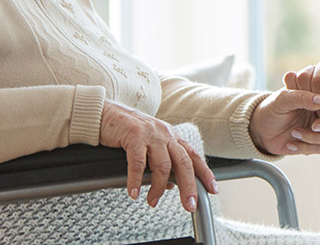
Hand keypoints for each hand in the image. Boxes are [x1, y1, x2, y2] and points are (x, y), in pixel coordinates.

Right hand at [99, 100, 215, 211]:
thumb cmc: (127, 132)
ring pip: (162, 166)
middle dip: (188, 187)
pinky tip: (134, 193)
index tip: (213, 189)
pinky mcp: (134, 136)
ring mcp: (151, 134)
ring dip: (157, 188)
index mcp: (172, 137)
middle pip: (183, 164)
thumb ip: (161, 164)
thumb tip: (170, 186)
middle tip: (189, 205)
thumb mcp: (149, 147)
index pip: (194, 157)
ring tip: (152, 201)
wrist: (106, 114)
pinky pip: (138, 164)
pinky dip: (136, 181)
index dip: (205, 173)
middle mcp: (165, 134)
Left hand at [249, 86, 319, 154]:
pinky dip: (304, 146)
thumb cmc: (270, 109)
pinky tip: (290, 142)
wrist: (259, 130)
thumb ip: (301, 97)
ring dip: (313, 137)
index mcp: (318, 93)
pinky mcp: (315, 142)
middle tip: (314, 126)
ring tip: (294, 133)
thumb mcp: (282, 99)